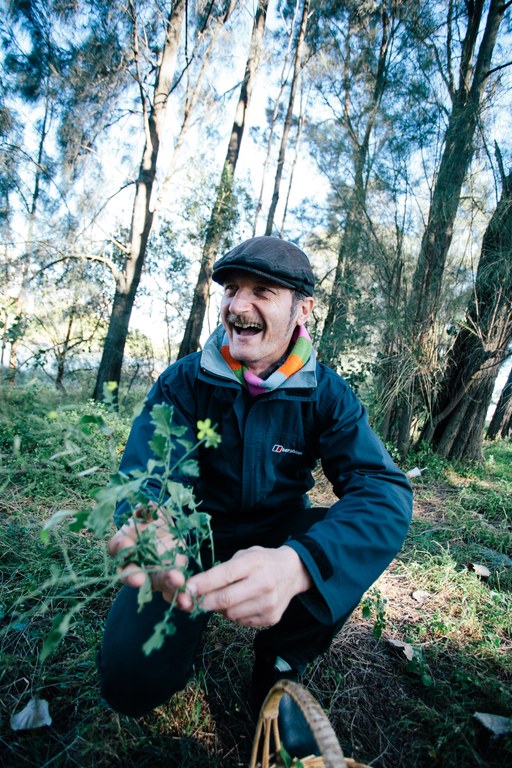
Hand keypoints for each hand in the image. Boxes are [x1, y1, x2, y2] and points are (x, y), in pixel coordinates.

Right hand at [108, 516, 187, 603]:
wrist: (166, 533)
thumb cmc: (152, 521)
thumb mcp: (151, 512)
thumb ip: (147, 510)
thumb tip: (146, 509)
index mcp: (124, 544)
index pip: (118, 546)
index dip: (122, 546)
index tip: (127, 544)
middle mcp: (133, 564)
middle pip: (130, 573)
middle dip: (134, 577)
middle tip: (140, 580)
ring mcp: (151, 575)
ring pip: (154, 583)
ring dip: (164, 585)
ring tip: (177, 583)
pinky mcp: (168, 582)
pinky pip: (172, 590)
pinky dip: (180, 595)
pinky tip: (187, 599)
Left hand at [176, 545, 311, 626]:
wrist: (293, 572)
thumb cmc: (263, 561)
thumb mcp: (245, 555)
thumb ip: (224, 570)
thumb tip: (198, 588)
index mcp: (255, 563)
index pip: (224, 575)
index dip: (202, 584)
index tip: (186, 588)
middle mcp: (264, 584)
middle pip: (225, 600)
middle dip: (205, 602)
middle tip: (193, 601)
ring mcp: (269, 603)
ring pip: (231, 614)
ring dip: (221, 609)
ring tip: (227, 597)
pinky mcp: (271, 618)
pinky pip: (242, 622)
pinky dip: (236, 614)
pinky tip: (242, 603)